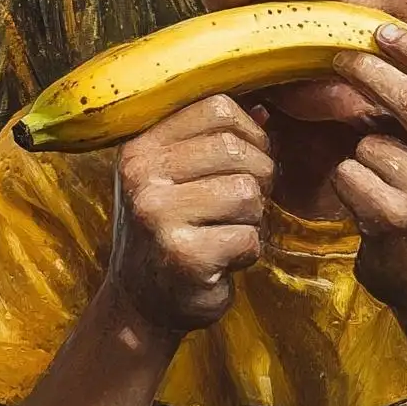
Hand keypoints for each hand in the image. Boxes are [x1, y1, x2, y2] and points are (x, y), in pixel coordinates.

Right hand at [104, 96, 273, 333]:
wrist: (142, 300)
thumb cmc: (172, 230)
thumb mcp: (180, 175)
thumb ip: (214, 138)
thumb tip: (265, 105)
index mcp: (142, 144)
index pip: (218, 108)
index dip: (251, 134)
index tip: (244, 164)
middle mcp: (141, 173)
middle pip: (237, 149)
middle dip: (258, 178)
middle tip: (241, 206)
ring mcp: (157, 214)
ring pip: (247, 193)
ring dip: (252, 219)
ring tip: (225, 232)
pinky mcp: (182, 255)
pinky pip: (248, 237)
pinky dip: (247, 252)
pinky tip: (221, 259)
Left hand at [328, 23, 406, 321]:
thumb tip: (392, 54)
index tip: (381, 31)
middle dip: (368, 72)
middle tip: (341, 59)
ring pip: (371, 143)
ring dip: (361, 155)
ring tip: (380, 183)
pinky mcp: (397, 221)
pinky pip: (350, 174)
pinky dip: (348, 183)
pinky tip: (368, 206)